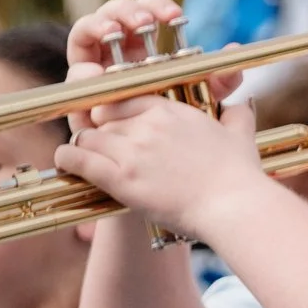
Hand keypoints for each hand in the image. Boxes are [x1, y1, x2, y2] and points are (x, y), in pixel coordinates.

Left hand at [52, 91, 270, 241]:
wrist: (234, 206)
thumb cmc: (240, 175)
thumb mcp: (241, 134)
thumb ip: (236, 113)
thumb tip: (241, 102)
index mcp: (170, 111)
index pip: (125, 100)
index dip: (117, 114)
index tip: (116, 126)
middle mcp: (147, 125)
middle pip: (104, 119)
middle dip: (102, 133)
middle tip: (104, 148)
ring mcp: (132, 151)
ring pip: (88, 137)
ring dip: (85, 147)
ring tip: (83, 157)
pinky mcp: (122, 179)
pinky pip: (78, 159)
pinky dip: (68, 159)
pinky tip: (66, 162)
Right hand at [64, 0, 242, 132]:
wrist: (160, 166)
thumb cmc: (179, 130)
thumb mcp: (203, 103)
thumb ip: (218, 81)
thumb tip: (234, 50)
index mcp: (144, 46)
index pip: (146, 11)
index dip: (157, 6)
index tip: (175, 16)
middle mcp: (117, 51)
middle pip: (113, 14)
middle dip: (127, 11)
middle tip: (145, 22)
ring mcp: (95, 67)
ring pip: (87, 32)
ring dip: (99, 26)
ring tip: (114, 32)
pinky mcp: (81, 92)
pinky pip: (75, 72)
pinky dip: (82, 67)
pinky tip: (93, 69)